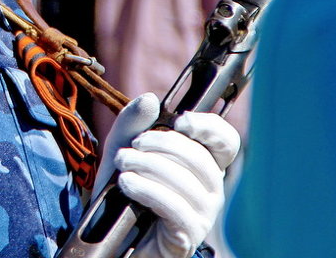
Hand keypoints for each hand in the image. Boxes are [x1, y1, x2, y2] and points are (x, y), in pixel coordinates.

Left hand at [95, 94, 239, 257]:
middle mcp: (210, 189)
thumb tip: (151, 100)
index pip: (226, 141)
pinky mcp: (187, 235)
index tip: (180, 121)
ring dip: (148, 166)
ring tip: (122, 165)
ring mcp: (203, 214)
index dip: (209, 127)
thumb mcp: (122, 149)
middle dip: (161, 145)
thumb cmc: (124, 188)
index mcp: (203, 164)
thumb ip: (132, 124)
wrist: (109, 232)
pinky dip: (148, 190)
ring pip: (186, 182)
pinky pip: (175, 207)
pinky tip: (127, 183)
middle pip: (200, 158)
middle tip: (131, 147)